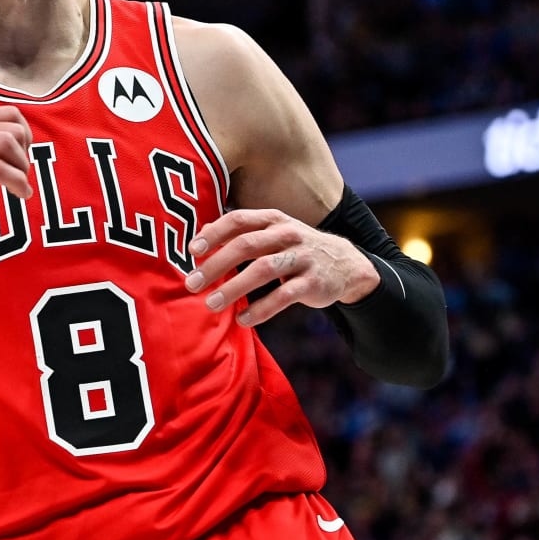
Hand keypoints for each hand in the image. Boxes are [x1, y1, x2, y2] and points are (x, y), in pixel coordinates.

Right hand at [0, 105, 33, 246]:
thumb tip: (11, 151)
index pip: (10, 113)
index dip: (25, 136)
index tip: (21, 160)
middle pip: (13, 128)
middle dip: (26, 153)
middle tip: (20, 176)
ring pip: (7, 143)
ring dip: (23, 167)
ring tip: (20, 187)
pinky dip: (18, 183)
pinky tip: (20, 195)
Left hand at [184, 208, 379, 325]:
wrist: (346, 264)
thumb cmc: (296, 248)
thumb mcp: (273, 232)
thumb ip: (241, 233)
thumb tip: (200, 235)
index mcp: (273, 219)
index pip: (238, 219)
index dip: (213, 234)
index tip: (192, 252)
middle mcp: (287, 234)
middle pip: (246, 245)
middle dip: (216, 264)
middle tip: (192, 283)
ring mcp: (302, 257)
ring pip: (263, 270)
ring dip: (234, 288)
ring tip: (211, 303)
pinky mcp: (313, 282)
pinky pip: (283, 296)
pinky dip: (261, 309)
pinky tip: (242, 320)